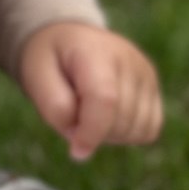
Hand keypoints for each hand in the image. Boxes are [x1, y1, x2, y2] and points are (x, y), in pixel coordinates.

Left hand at [18, 22, 162, 160]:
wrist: (67, 39)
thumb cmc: (49, 60)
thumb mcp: (35, 76)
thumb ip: (54, 107)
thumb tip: (81, 140)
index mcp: (93, 50)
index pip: (105, 99)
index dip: (91, 133)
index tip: (75, 150)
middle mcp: (127, 57)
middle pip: (121, 119)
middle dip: (95, 133)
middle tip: (74, 115)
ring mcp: (144, 70)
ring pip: (138, 129)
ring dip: (112, 136)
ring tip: (89, 112)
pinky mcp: (153, 84)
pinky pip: (149, 129)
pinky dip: (128, 134)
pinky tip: (108, 117)